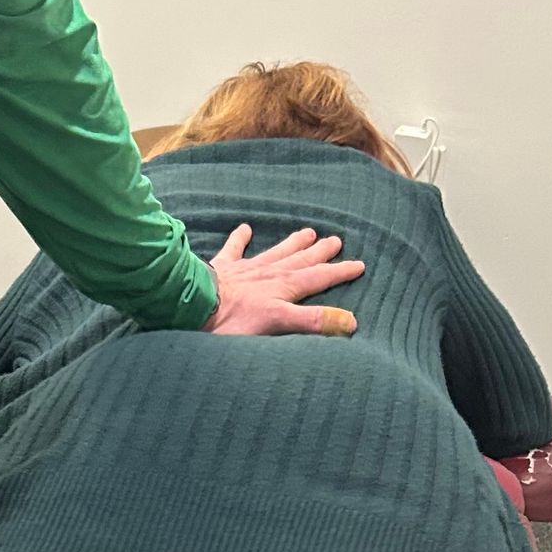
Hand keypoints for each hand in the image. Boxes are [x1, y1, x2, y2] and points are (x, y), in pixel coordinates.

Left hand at [207, 224, 365, 336]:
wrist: (193, 304)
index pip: (318, 279)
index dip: (339, 272)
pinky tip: (245, 228)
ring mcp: (245, 269)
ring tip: (307, 232)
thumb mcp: (279, 323)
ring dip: (292, 243)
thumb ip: (313, 322)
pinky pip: (234, 249)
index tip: (358, 264)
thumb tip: (351, 322)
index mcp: (283, 289)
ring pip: (275, 252)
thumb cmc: (233, 320)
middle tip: (336, 240)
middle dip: (320, 253)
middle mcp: (269, 275)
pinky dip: (240, 238)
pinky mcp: (222, 268)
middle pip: (300, 261)